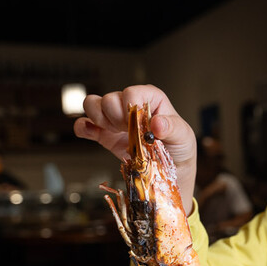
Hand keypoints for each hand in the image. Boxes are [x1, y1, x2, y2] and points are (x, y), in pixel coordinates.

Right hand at [74, 85, 196, 214]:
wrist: (169, 173)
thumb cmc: (179, 149)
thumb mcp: (183, 137)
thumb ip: (172, 128)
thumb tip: (157, 124)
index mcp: (150, 100)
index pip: (133, 93)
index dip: (130, 105)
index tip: (136, 122)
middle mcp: (130, 106)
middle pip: (110, 99)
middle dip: (115, 116)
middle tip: (127, 131)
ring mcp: (115, 120)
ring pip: (92, 104)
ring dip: (98, 118)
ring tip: (114, 133)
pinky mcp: (104, 135)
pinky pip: (84, 125)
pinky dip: (83, 128)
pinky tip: (92, 134)